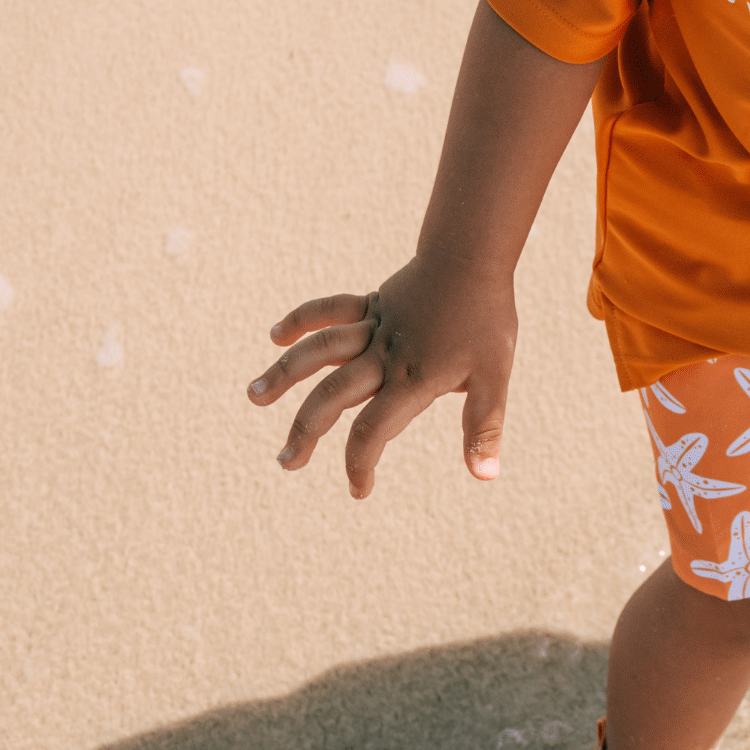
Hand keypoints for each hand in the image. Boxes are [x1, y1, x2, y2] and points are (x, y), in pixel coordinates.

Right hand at [248, 255, 516, 496]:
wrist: (474, 258)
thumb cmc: (487, 320)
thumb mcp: (495, 377)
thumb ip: (484, 427)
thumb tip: (486, 477)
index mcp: (413, 379)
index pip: (374, 430)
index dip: (360, 464)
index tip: (359, 490)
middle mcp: (384, 356)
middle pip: (334, 397)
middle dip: (306, 432)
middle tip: (287, 463)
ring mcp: (374, 327)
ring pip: (320, 351)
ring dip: (285, 373)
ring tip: (255, 395)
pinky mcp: (371, 304)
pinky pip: (330, 310)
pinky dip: (302, 319)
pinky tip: (277, 335)